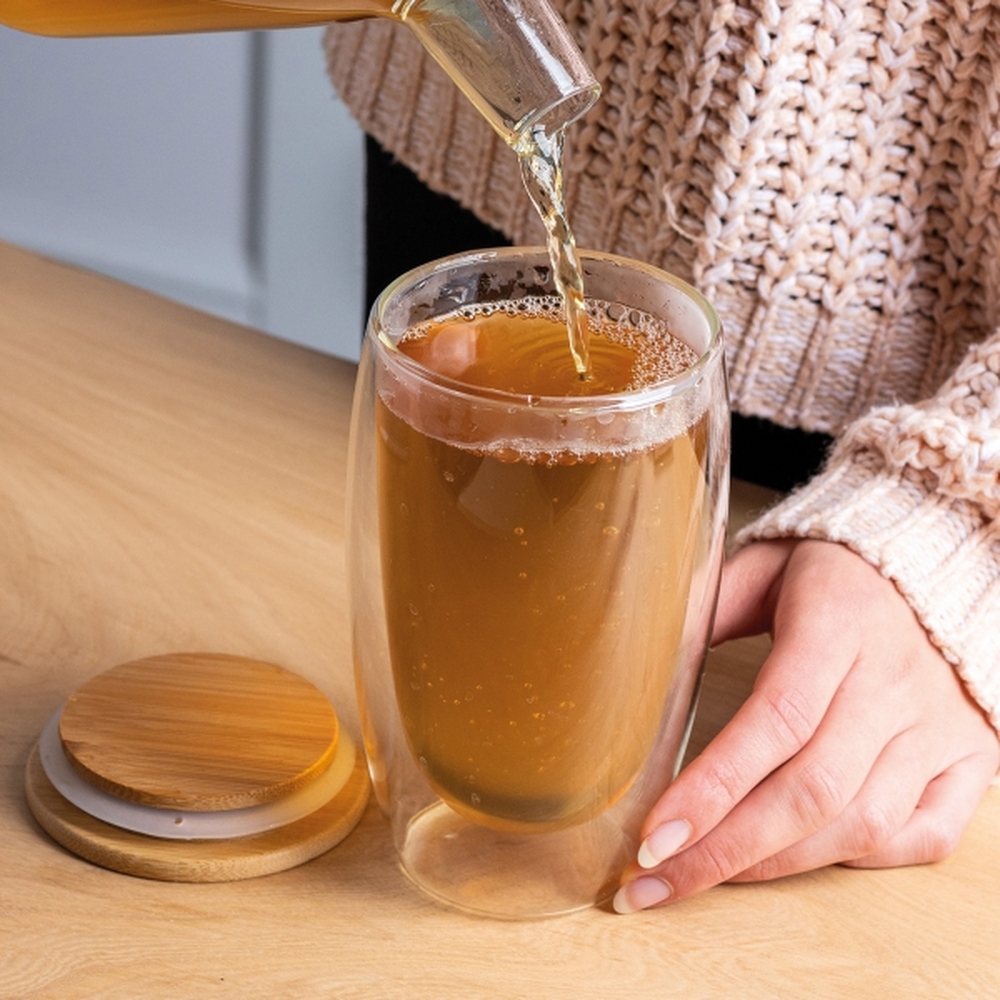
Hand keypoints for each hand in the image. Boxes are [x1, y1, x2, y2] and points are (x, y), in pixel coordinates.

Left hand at [613, 538, 998, 912]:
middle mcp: (894, 682)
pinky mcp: (970, 758)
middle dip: (725, 850)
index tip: (654, 836)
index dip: (713, 786)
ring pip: (862, 822)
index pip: (776, 718)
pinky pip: (924, 834)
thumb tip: (641, 656)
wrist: (936, 561)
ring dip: (776, 864)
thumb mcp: (763, 564)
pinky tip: (799, 859)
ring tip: (703, 877)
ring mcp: (938, 727)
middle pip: (812, 789)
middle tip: (654, 883)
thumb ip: (707, 606)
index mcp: (838, 622)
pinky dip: (861, 862)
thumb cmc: (832, 569)